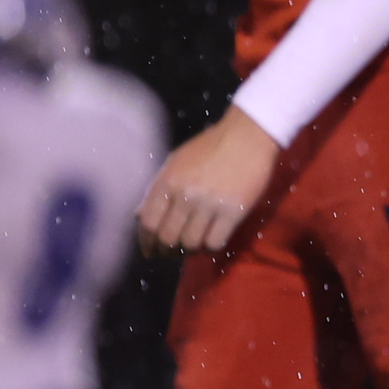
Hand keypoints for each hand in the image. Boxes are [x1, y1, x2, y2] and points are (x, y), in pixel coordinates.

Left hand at [140, 108, 282, 253]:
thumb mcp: (175, 162)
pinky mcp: (234, 211)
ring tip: (194, 245)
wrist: (247, 135)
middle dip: (167, 251)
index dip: (147, 242)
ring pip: (191, 244)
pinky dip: (210, 247)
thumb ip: (157, 189)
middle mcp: (185, 195)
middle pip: (168, 238)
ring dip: (190, 249)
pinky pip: (215, 243)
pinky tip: (212, 240)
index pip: (148, 223)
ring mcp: (210, 204)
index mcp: (167, 182)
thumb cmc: (209, 147)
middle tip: (172, 253)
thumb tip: (141, 218)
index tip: (151, 251)